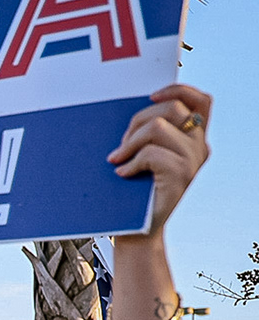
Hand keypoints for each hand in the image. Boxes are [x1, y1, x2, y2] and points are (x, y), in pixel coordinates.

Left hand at [108, 85, 210, 234]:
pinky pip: (151, 153)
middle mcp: (199, 147)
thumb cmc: (135, 192)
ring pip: (157, 127)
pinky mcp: (182, 174)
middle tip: (122, 145)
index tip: (151, 97)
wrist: (138, 230)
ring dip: (130, 141)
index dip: (178, 90)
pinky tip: (123, 174)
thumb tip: (137, 110)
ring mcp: (193, 161)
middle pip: (171, 108)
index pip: (201, 100)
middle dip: (137, 120)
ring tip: (119, 159)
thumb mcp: (146, 156)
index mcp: (193, 139)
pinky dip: (130, 162)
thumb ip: (150, 134)